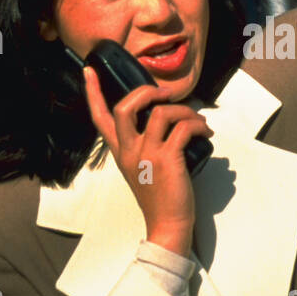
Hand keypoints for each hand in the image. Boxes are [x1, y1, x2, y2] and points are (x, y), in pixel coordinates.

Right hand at [83, 66, 213, 255]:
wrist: (168, 225)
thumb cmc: (160, 197)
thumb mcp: (142, 169)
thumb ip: (145, 146)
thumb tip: (167, 120)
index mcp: (120, 152)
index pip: (99, 118)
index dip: (93, 92)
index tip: (89, 71)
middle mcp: (129, 151)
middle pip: (125, 107)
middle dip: (146, 91)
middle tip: (165, 94)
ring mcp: (146, 155)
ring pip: (159, 113)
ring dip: (183, 110)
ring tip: (196, 120)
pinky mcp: (167, 160)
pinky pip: (183, 128)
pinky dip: (199, 125)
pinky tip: (206, 133)